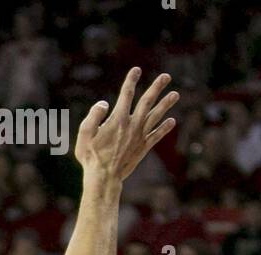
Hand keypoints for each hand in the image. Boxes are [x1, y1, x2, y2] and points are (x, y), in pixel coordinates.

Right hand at [75, 70, 177, 184]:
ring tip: (175, 94)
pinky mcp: (142, 148)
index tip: (136, 70)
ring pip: (155, 116)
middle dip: (157, 88)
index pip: (126, 94)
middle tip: (166, 76)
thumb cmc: (90, 157)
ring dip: (166, 104)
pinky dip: (164, 128)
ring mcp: (139, 136)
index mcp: (117, 119)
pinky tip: (172, 121)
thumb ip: (93, 116)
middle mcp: (132, 125)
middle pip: (147, 101)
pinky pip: (156, 135)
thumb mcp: (84, 135)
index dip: (131, 80)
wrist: (103, 178)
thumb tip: (105, 103)